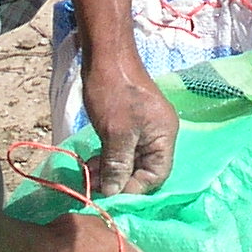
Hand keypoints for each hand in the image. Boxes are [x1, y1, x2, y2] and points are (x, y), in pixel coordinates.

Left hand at [81, 50, 178, 197]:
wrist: (106, 54)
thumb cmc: (114, 93)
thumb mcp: (116, 133)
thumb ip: (118, 165)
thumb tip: (114, 193)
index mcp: (164, 137)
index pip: (156, 176)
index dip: (134, 189)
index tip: (109, 196)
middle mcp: (158, 135)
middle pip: (143, 170)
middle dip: (119, 181)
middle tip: (93, 188)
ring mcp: (143, 128)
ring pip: (129, 161)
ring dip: (109, 171)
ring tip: (88, 177)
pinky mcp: (128, 124)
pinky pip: (121, 149)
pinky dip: (107, 158)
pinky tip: (90, 164)